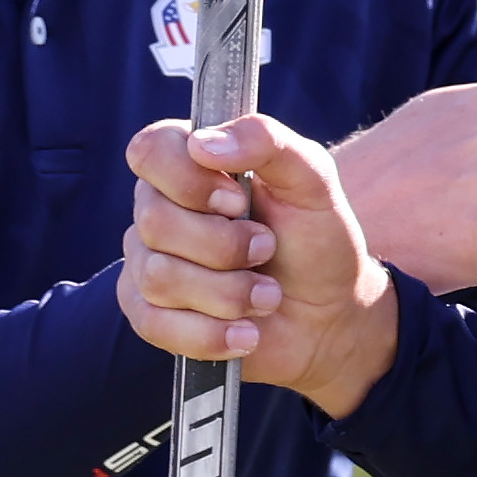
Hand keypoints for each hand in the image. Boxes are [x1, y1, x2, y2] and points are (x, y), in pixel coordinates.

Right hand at [119, 114, 399, 415]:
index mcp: (187, 163)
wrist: (329, 314)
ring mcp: (147, 264)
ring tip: (267, 295)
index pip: (150, 151)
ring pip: (159, 278)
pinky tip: (247, 333)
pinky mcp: (150, 316)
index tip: (238, 200)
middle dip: (225, 246)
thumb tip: (203, 144)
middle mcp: (158, 209)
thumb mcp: (312, 179)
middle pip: (155, 222)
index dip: (190, 181)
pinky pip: (154, 326)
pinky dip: (211, 335)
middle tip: (267, 249)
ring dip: (229, 294)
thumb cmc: (315, 239)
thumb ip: (267, 141)